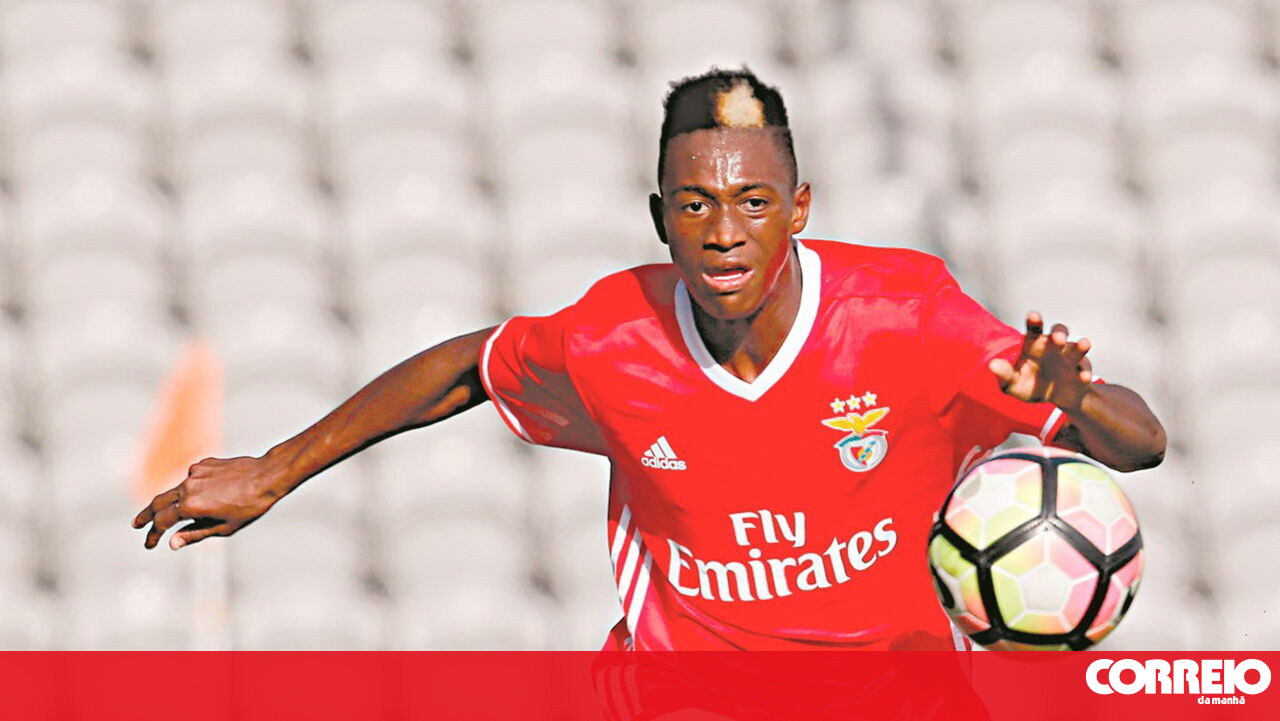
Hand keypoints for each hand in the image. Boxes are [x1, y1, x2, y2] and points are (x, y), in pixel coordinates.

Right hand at [132, 455, 286, 549]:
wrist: (268, 476)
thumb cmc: (249, 507)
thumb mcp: (223, 528)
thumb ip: (195, 534)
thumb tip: (171, 543)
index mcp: (191, 506)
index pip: (162, 522)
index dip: (153, 535)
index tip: (150, 544)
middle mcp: (188, 487)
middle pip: (158, 502)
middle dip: (146, 515)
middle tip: (136, 525)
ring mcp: (195, 473)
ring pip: (175, 490)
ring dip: (171, 502)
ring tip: (173, 512)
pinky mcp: (204, 463)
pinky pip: (192, 479)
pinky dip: (192, 489)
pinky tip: (208, 495)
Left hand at [989, 311, 1093, 409]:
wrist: (1054, 400)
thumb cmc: (1030, 386)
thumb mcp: (1013, 385)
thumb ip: (1004, 375)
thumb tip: (992, 365)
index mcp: (1034, 346)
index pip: (1033, 330)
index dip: (1035, 322)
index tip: (1034, 315)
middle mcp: (1053, 347)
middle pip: (1059, 331)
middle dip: (1060, 332)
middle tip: (1058, 339)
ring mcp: (1069, 358)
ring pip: (1076, 346)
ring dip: (1079, 346)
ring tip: (1083, 344)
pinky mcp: (1081, 370)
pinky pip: (1084, 368)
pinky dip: (1085, 372)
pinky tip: (1083, 377)